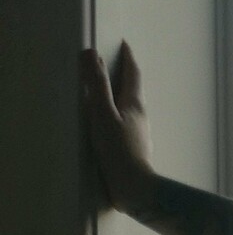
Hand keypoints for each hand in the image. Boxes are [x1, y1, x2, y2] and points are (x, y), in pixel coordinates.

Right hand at [79, 39, 155, 211]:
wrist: (135, 189)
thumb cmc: (118, 150)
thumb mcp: (102, 113)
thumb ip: (96, 84)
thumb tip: (90, 53)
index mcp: (134, 105)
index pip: (132, 75)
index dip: (128, 58)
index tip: (124, 45)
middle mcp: (140, 118)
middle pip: (133, 91)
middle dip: (126, 76)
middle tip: (118, 64)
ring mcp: (138, 134)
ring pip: (130, 109)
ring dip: (122, 97)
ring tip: (111, 92)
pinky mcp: (132, 150)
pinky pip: (125, 125)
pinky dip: (117, 116)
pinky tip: (111, 125)